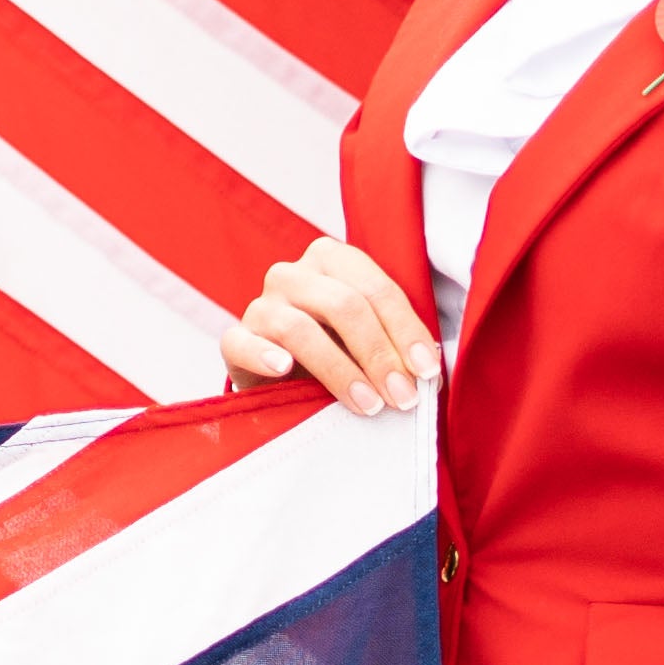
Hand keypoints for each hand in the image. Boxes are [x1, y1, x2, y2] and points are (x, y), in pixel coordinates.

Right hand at [215, 235, 438, 413]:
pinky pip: (241, 343)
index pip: (375, 289)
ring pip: (299, 328)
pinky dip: (263, 355)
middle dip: (379, 354)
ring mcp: (260, 305)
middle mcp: (292, 274)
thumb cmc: (340, 351)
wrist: (286, 379)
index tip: (427, 370)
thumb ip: (394, 340)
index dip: (405, 330)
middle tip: (401, 396)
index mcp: (331, 259)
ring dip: (339, 370)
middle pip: (343, 305)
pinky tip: (284, 370)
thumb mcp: (369, 337)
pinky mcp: (235, 339)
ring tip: (367, 404)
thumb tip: (428, 368)